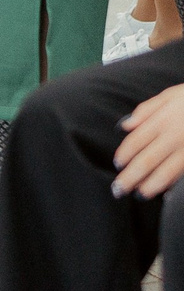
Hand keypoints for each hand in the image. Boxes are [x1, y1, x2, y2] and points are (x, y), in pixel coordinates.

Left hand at [113, 81, 183, 196]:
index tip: (117, 165)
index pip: (136, 141)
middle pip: (146, 160)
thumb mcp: (170, 95)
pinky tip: (166, 195)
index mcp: (163, 120)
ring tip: (139, 194)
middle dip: (130, 176)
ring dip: (150, 185)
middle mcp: (174, 136)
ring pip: (166, 172)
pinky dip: (174, 186)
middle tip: (118, 189)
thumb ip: (146, 110)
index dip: (124, 155)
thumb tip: (124, 125)